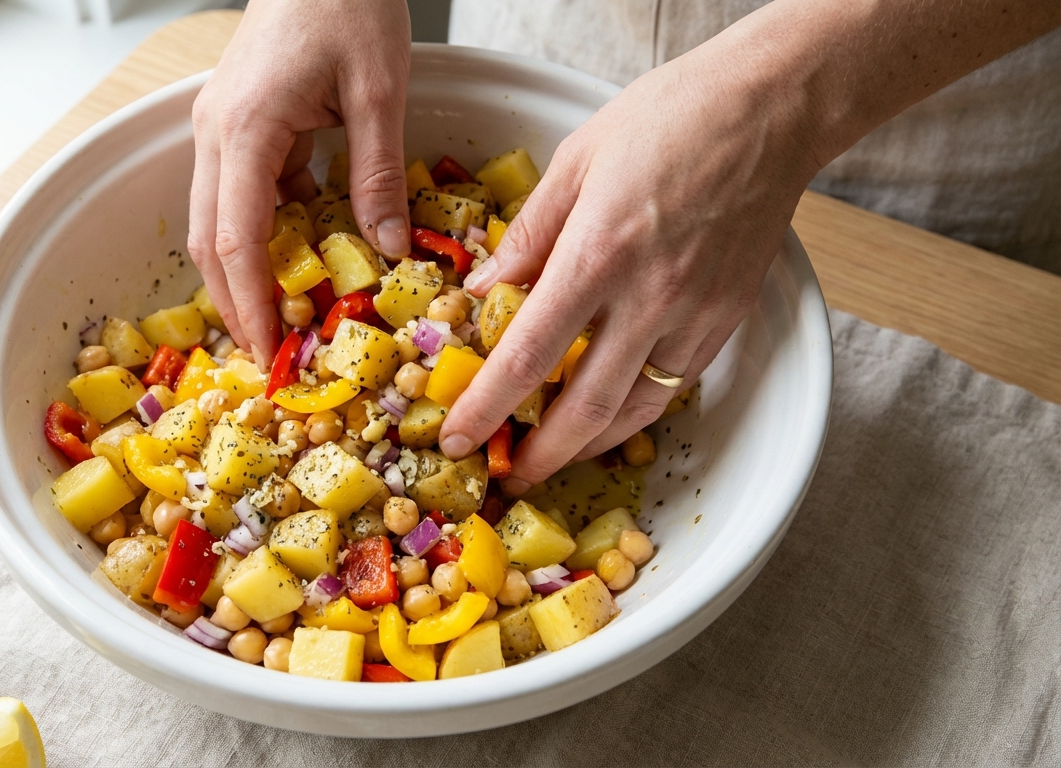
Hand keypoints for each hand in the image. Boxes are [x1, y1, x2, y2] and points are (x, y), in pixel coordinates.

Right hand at [188, 0, 411, 366]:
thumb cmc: (346, 2)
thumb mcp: (378, 91)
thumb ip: (378, 174)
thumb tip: (387, 249)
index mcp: (247, 129)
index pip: (238, 240)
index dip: (253, 304)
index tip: (275, 352)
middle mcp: (217, 134)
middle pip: (212, 242)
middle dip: (239, 305)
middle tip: (274, 358)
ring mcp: (220, 129)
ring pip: (219, 222)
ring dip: (245, 275)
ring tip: (284, 321)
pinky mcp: (237, 125)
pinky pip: (240, 196)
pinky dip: (262, 236)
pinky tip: (299, 262)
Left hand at [439, 46, 822, 494]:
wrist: (771, 109)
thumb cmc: (670, 118)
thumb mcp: (575, 161)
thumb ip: (527, 235)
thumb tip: (486, 290)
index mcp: (597, 254)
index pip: (528, 355)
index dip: (487, 408)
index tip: (458, 437)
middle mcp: (648, 298)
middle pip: (583, 407)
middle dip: (537, 455)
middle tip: (503, 474)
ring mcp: (694, 316)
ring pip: (634, 411)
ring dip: (586, 446)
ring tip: (549, 457)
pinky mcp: (725, 321)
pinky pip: (671, 387)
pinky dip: (633, 415)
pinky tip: (606, 419)